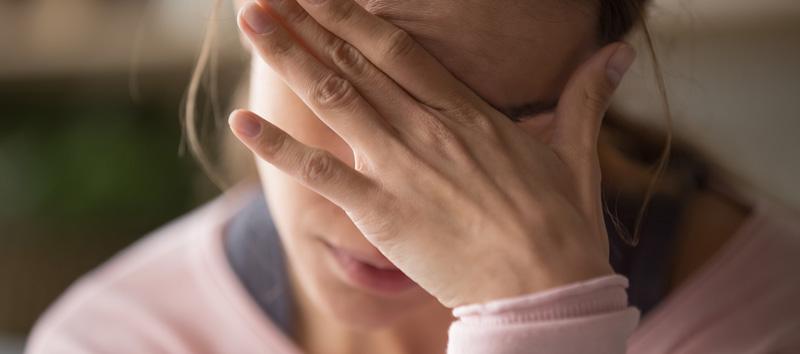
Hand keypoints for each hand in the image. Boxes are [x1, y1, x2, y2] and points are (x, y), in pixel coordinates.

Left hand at [230, 0, 635, 307]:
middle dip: (308, 21)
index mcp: (467, 113)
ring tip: (252, 20)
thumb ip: (585, 97)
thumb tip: (617, 52)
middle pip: (356, 62)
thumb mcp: (575, 152)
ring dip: (287, 57)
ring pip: (333, 100)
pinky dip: (278, 148)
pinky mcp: (381, 213)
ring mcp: (400, 168)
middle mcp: (427, 129)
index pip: (399, 48)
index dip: (355, 14)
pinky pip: (320, 174)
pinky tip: (241, 121)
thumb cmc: (560, 225)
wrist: (545, 290)